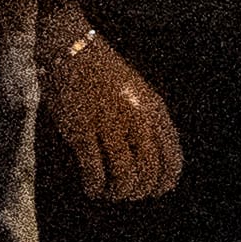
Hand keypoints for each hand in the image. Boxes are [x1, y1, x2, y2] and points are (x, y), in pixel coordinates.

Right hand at [41, 24, 184, 201]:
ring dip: (118, 193)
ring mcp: (109, 123)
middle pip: (149, 172)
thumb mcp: (136, 94)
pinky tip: (92, 188)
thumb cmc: (101, 72)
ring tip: (109, 193)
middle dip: (139, 191)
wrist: (69, 47)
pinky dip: (95, 187)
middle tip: (127, 194)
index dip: (165, 182)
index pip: (171, 159)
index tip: (155, 191)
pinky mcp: (81, 129)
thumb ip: (149, 122)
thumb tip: (154, 166)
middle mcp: (136, 118)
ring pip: (125, 176)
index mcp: (153, 109)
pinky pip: (95, 171)